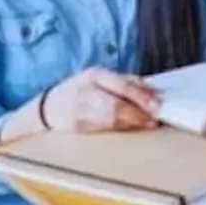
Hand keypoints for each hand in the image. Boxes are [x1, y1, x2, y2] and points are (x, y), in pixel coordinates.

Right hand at [42, 68, 159, 132]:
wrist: (47, 107)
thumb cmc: (81, 89)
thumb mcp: (101, 77)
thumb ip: (126, 81)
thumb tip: (152, 90)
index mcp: (94, 75)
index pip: (121, 86)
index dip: (141, 96)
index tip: (158, 103)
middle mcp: (85, 92)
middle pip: (116, 105)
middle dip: (138, 113)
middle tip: (154, 117)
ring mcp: (79, 112)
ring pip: (111, 120)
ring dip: (132, 122)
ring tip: (147, 123)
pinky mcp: (77, 128)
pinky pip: (104, 129)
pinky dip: (121, 128)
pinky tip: (132, 127)